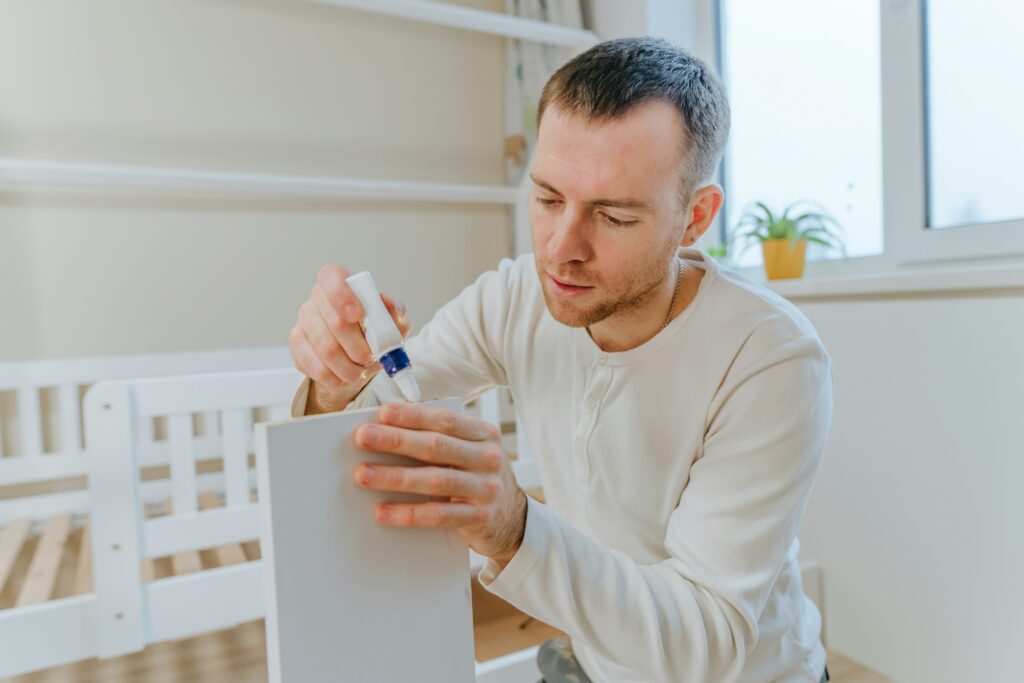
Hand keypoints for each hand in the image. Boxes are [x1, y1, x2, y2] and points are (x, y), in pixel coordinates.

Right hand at [289, 265, 410, 411]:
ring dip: (350, 366)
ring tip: (361, 369)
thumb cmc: (375, 331)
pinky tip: (345, 375)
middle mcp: (318, 299)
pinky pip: (317, 368)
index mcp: (340, 282)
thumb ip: (395, 312)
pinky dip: (337, 378)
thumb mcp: (393, 321)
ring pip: (326, 350)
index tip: (358, 315)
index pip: (331, 277)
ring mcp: (304, 322)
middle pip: (334, 321)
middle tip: (370, 356)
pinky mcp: (297, 347)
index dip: (342, 295)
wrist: (358, 356)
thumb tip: (387, 304)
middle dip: (359, 346)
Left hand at [352, 403, 527, 564]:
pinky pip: (438, 516)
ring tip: (363, 474)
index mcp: (484, 434)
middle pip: (437, 446)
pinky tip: (382, 511)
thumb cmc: (478, 478)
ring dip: (395, 477)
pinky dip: (407, 513)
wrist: (513, 520)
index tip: (382, 414)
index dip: (413, 416)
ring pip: (435, 480)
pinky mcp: (479, 518)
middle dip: (396, 441)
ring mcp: (486, 489)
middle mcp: (488, 458)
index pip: (445, 420)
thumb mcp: (469, 452)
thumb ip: (440, 440)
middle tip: (363, 438)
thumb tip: (387, 431)